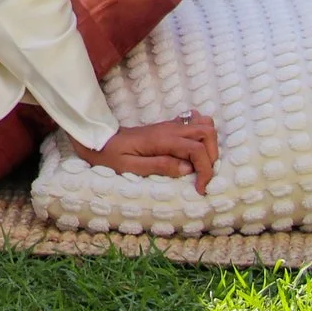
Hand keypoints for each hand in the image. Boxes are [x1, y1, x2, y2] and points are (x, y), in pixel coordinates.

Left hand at [69, 110, 218, 192]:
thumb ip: (159, 166)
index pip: (196, 149)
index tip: (200, 188)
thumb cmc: (110, 155)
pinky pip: (194, 122)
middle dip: (212, 156)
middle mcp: (169, 129)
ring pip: (205, 124)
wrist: (99, 138)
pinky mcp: (169, 126)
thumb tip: (187, 169)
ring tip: (199, 165)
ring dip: (210, 145)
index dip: (205, 170)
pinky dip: (202, 136)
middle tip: (202, 176)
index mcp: (161, 140)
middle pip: (207, 131)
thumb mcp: (129, 167)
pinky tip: (193, 152)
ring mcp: (170, 125)